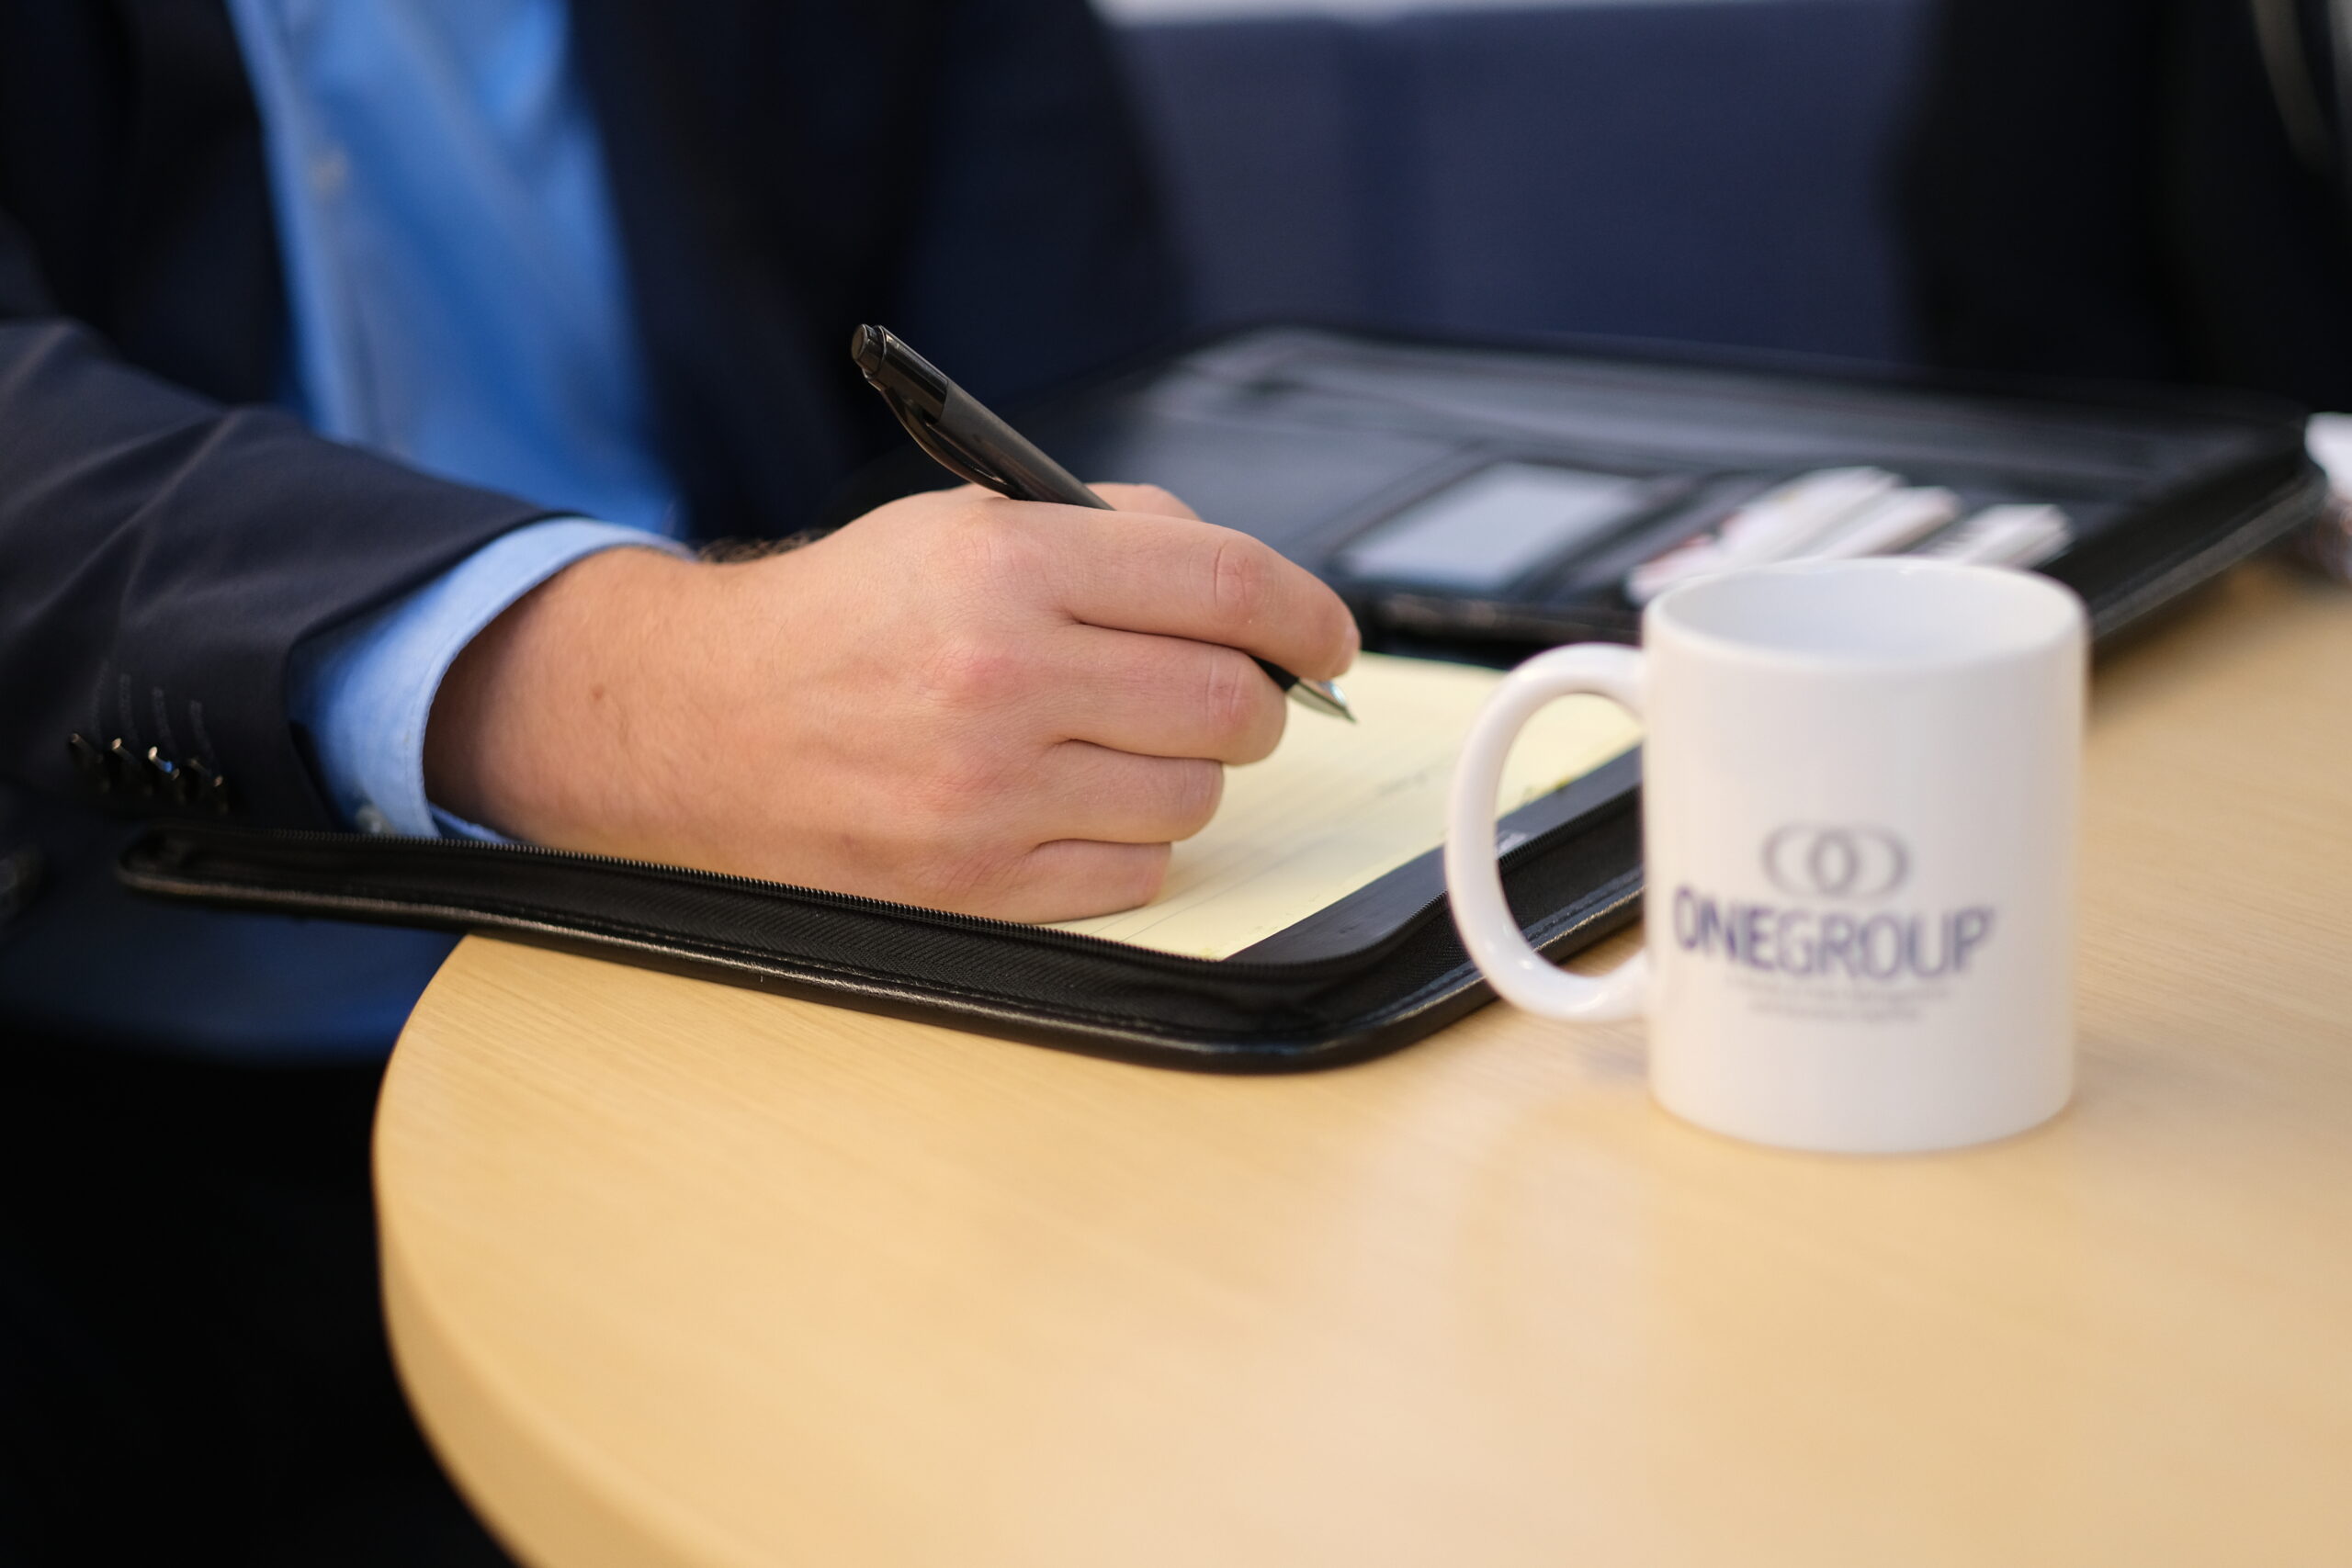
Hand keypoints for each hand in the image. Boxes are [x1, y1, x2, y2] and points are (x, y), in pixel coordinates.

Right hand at [423, 485, 1358, 920]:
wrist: (699, 721)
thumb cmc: (846, 620)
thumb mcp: (968, 524)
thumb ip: (1116, 535)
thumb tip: (1255, 592)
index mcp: (1008, 562)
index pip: (1226, 582)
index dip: (1308, 613)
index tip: (1328, 637)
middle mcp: (1002, 674)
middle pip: (1231, 703)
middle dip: (1252, 700)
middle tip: (1223, 695)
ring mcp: (987, 792)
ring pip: (1194, 798)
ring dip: (1183, 774)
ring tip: (1115, 747)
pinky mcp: (974, 884)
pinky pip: (1136, 877)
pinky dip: (1129, 845)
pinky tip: (1071, 807)